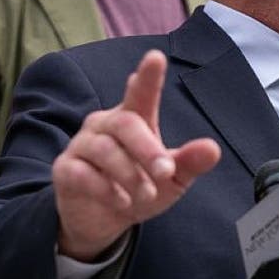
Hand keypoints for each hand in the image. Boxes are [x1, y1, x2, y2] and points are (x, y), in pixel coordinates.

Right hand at [53, 50, 220, 260]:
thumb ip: (190, 162)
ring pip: (105, 150)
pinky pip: (83, 173)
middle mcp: (106, 124)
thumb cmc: (142, 188)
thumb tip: (213, 149)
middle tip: (165, 172)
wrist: (105, 221)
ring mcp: (82, 145)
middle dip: (148, 150)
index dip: (148, 77)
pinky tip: (121, 202)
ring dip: (130, 175)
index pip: (141, 94)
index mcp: (135, 119)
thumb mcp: (172, 179)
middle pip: (126, 124)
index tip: (156, 57)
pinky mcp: (65, 169)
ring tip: (146, 195)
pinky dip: (106, 190)